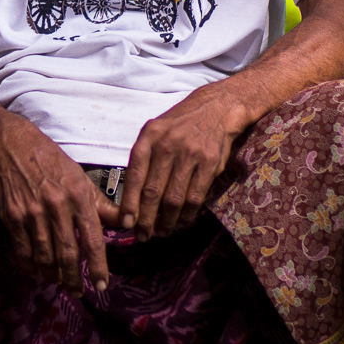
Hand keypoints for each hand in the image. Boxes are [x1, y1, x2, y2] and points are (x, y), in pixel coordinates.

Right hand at [0, 109, 114, 289]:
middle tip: (77, 293)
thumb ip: (102, 205)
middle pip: (68, 252)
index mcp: (78, 196)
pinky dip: (29, 264)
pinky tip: (35, 271)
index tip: (102, 285)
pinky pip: (23, 248)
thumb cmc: (51, 161)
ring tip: (58, 282)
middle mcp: (57, 206)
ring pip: (45, 254)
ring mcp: (33, 212)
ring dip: (52, 274)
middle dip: (74, 278)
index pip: (92, 238)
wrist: (12, 145)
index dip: (98, 265)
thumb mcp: (80, 178)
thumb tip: (127, 224)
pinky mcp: (13, 215)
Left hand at [118, 81, 250, 239]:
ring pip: (174, 198)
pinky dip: (187, 214)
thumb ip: (143, 158)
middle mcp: (167, 145)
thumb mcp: (155, 131)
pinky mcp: (209, 163)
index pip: (135, 176)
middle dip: (146, 219)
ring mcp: (189, 154)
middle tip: (143, 236)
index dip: (130, 203)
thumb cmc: (180, 123)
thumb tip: (131, 196)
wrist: (217, 107)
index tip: (126, 223)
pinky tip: (181, 222)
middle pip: (153, 192)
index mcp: (149, 137)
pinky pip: (195, 197)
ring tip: (161, 232)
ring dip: (166, 221)